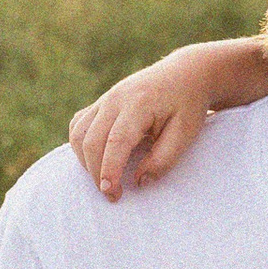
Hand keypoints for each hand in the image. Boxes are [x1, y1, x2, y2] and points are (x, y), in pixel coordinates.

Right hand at [68, 56, 211, 199]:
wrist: (186, 73)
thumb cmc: (188, 104)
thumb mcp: (186, 133)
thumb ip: (163, 159)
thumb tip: (139, 182)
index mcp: (138, 104)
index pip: (115, 142)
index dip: (109, 170)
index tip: (112, 193)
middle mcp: (115, 99)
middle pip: (90, 140)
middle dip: (96, 172)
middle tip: (113, 195)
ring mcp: (105, 99)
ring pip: (78, 133)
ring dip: (85, 160)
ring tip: (105, 179)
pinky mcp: (102, 102)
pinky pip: (79, 124)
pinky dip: (81, 144)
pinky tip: (97, 157)